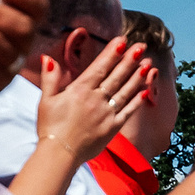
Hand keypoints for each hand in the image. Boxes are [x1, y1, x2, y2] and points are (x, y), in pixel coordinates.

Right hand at [35, 39, 151, 163]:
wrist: (60, 153)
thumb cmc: (50, 127)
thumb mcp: (46, 100)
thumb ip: (50, 78)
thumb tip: (48, 58)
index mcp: (79, 90)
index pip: (99, 68)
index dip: (112, 53)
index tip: (123, 41)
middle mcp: (96, 99)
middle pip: (116, 76)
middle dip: (130, 60)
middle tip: (142, 46)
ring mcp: (107, 113)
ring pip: (125, 91)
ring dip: (138, 76)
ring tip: (148, 64)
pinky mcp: (113, 127)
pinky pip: (128, 111)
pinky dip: (138, 100)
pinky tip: (146, 90)